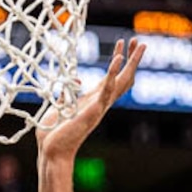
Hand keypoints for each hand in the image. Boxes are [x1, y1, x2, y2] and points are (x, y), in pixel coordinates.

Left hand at [37, 38, 144, 159]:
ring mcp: (98, 107)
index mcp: (92, 100)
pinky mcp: (93, 110)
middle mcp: (100, 103)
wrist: (52, 151)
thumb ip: (67, 93)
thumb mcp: (60, 104)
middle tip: (139, 41)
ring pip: (122, 82)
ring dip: (131, 62)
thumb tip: (76, 81)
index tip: (123, 43)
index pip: (111, 77)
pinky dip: (113, 74)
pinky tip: (118, 59)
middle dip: (132, 59)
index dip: (118, 60)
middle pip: (123, 78)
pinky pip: (107, 90)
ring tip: (139, 45)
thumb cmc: (54, 132)